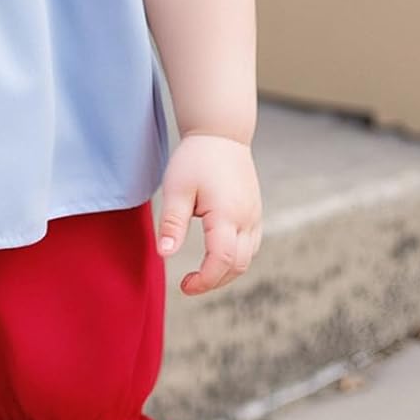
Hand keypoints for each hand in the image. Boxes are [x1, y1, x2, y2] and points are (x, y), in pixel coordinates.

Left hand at [156, 133, 262, 295]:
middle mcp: (247, 219)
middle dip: (215, 281)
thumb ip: (172, 223)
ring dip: (226, 271)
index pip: (222, 261)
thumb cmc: (196, 159)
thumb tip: (164, 254)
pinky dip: (235, 257)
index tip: (184, 285)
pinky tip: (216, 254)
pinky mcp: (255, 212)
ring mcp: (254, 215)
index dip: (205, 281)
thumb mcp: (176, 189)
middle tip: (189, 283)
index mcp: (227, 215)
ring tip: (201, 271)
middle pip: (238, 266)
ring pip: (248, 258)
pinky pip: (251, 245)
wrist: (221, 133)